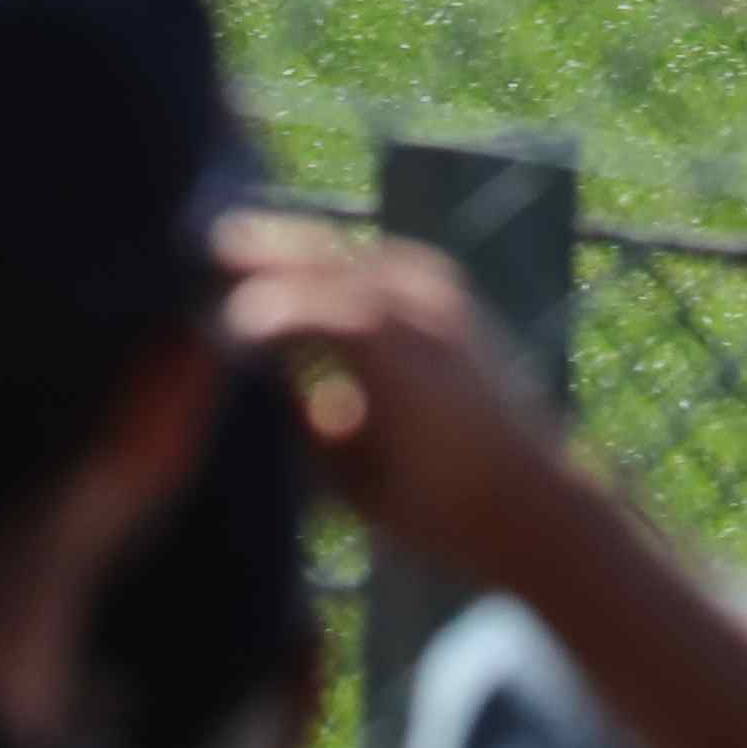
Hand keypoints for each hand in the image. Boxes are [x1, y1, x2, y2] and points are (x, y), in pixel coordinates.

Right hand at [217, 220, 584, 576]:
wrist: (535, 497)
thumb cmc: (440, 506)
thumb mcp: (356, 477)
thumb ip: (309, 418)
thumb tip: (268, 365)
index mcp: (394, 358)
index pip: (309, 309)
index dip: (258, 306)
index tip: (212, 316)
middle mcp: (420, 313)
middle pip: (330, 261)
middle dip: (271, 250)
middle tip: (212, 242)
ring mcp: (443, 297)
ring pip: (356, 254)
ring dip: (304, 247)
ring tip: (247, 246)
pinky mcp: (454, 297)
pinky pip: (383, 262)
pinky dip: (342, 259)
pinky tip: (311, 264)